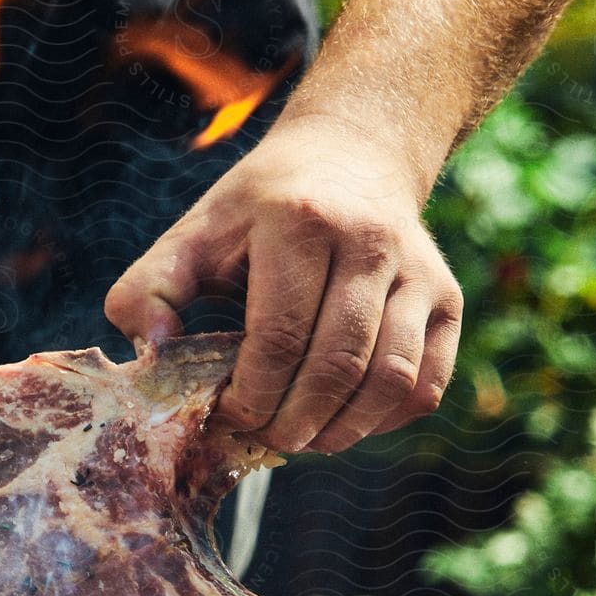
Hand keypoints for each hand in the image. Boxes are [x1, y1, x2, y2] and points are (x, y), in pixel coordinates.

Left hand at [104, 119, 462, 453]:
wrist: (347, 158)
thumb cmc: (256, 213)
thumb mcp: (191, 236)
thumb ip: (148, 291)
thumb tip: (152, 354)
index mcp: (301, 223)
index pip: (279, 337)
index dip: (251, 395)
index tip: (227, 415)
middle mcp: (371, 243)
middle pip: (337, 366)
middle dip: (292, 422)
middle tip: (261, 438)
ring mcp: (419, 272)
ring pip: (391, 381)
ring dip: (341, 431)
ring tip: (300, 438)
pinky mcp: (448, 299)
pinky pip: (426, 383)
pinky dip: (384, 420)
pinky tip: (343, 421)